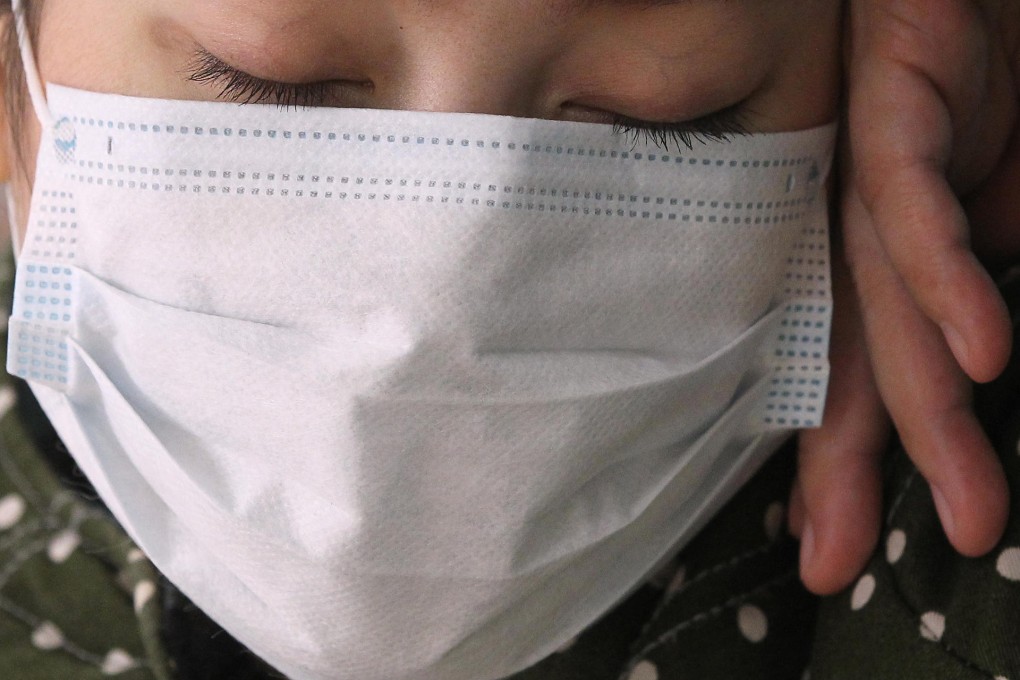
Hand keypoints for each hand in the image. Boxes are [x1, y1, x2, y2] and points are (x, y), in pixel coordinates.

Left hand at [791, 0, 1019, 594]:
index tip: (831, 547)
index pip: (854, 370)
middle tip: (836, 563)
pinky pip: (909, 200)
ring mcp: (866, 172)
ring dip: (926, 405)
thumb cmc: (967, 64)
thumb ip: (970, 267)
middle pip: (846, 358)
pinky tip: (983, 349)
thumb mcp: (987, 185)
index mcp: (871, 251)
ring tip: (961, 502)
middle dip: (853, 467)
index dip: (842, 459)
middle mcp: (851, 226)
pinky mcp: (893, 105)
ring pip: (879, 301)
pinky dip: (947, 273)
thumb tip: (974, 349)